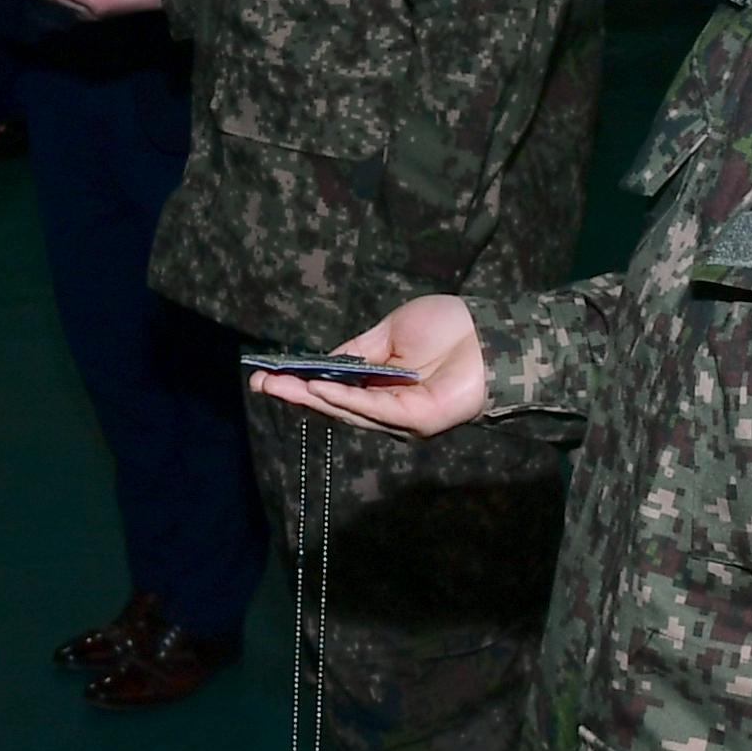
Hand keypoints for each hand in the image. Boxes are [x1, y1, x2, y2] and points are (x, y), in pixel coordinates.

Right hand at [247, 297, 488, 439]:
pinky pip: (371, 409)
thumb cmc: (449, 329)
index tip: (265, 373)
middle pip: (333, 403)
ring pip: (346, 410)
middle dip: (294, 393)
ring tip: (277, 385)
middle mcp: (386, 405)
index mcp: (379, 382)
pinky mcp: (414, 421)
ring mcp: (400, 417)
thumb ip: (357, 350)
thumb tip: (321, 361)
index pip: (333, 386)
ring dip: (310, 398)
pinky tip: (316, 388)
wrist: (492, 335)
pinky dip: (342, 399)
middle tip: (259, 383)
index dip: (300, 381)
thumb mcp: (391, 332)